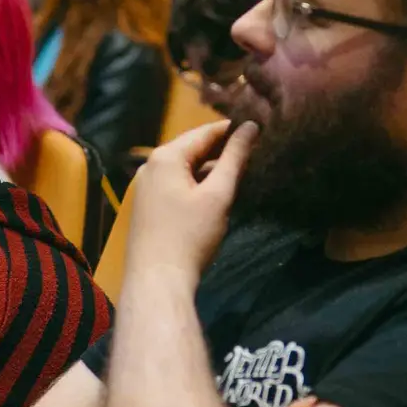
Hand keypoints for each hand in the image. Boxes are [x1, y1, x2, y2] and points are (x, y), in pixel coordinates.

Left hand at [125, 119, 257, 284]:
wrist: (156, 280)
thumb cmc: (190, 236)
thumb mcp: (217, 195)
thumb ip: (235, 158)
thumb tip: (251, 127)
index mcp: (165, 156)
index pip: (205, 132)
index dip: (233, 130)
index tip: (260, 130)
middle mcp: (150, 165)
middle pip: (193, 149)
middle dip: (223, 150)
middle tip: (256, 151)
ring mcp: (145, 186)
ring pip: (185, 168)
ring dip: (211, 169)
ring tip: (242, 171)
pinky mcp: (147, 205)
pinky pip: (176, 185)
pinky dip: (197, 184)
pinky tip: (217, 193)